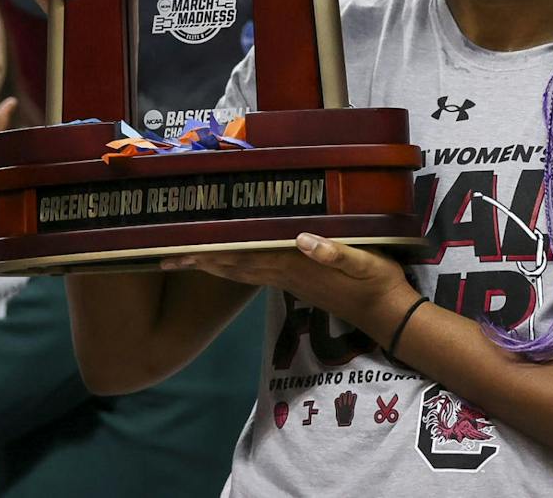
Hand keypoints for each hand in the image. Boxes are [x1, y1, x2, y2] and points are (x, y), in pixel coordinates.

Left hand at [162, 233, 421, 340]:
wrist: (388, 313)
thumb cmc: (378, 281)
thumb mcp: (364, 262)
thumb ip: (335, 253)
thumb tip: (304, 240)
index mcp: (294, 264)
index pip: (244, 257)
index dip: (212, 253)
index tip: (180, 251)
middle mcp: (285, 273)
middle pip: (233, 266)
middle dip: (199, 261)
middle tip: (164, 258)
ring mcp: (290, 279)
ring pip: (242, 271)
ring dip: (213, 264)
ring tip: (186, 259)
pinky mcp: (298, 281)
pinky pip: (257, 272)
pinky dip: (236, 266)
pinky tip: (229, 261)